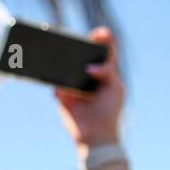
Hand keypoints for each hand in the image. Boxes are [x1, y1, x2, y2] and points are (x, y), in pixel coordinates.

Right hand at [55, 27, 123, 149]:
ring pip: (64, 67)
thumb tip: (89, 67)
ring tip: (56, 48)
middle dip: (76, 45)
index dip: (102, 39)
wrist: (96, 136)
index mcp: (103, 72)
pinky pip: (55, 84)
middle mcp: (87, 76)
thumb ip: (107, 72)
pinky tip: (57, 78)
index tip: (98, 33)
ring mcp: (73, 85)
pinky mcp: (61, 95)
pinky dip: (54, 80)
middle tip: (73, 38)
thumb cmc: (109, 111)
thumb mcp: (115, 88)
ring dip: (60, 59)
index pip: (103, 51)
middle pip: (81, 55)